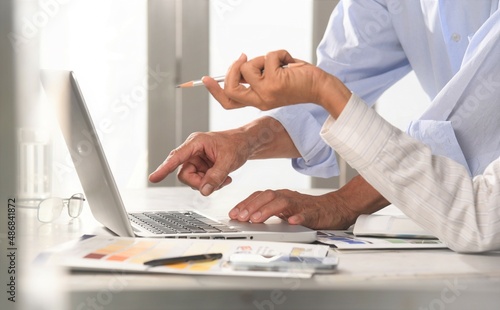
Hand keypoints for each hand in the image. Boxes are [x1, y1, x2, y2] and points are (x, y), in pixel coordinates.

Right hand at [148, 129, 250, 195]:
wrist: (246, 143)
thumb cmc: (237, 144)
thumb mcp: (228, 161)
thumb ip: (216, 176)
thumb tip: (204, 191)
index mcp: (196, 142)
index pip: (176, 157)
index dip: (164, 168)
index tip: (153, 178)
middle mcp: (193, 151)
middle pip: (185, 174)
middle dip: (200, 182)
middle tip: (217, 183)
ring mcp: (196, 160)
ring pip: (193, 180)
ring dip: (208, 184)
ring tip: (224, 178)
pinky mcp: (201, 166)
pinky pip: (200, 181)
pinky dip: (212, 183)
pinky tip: (224, 178)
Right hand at [203, 50, 323, 109]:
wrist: (320, 87)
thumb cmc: (298, 82)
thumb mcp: (273, 81)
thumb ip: (257, 77)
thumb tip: (240, 65)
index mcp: (257, 102)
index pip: (230, 101)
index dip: (215, 91)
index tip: (205, 79)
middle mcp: (260, 101)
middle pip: (231, 87)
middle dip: (233, 68)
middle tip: (244, 57)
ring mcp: (266, 92)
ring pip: (248, 68)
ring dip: (262, 58)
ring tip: (278, 63)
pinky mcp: (275, 82)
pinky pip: (267, 58)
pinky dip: (279, 53)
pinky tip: (289, 62)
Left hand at [228, 175, 389, 228]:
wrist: (335, 208)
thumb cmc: (308, 209)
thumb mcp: (285, 210)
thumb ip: (269, 212)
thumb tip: (247, 218)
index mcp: (280, 196)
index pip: (259, 196)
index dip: (245, 203)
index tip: (233, 213)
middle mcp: (288, 196)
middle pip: (267, 196)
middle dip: (251, 206)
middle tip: (241, 217)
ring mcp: (301, 203)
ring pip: (282, 203)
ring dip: (267, 210)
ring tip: (257, 219)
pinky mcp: (314, 211)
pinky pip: (306, 213)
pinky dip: (298, 217)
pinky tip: (291, 222)